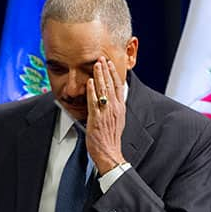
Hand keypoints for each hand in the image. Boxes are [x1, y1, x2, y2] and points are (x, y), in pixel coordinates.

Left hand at [85, 58, 126, 173]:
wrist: (109, 152)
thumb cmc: (110, 139)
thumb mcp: (117, 121)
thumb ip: (114, 109)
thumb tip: (110, 100)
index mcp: (120, 109)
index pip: (118, 86)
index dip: (114, 73)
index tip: (110, 64)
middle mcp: (115, 108)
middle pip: (111, 85)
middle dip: (106, 70)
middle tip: (101, 58)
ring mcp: (106, 113)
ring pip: (103, 90)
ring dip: (99, 76)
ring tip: (96, 65)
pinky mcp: (97, 118)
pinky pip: (94, 101)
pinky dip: (92, 90)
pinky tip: (90, 81)